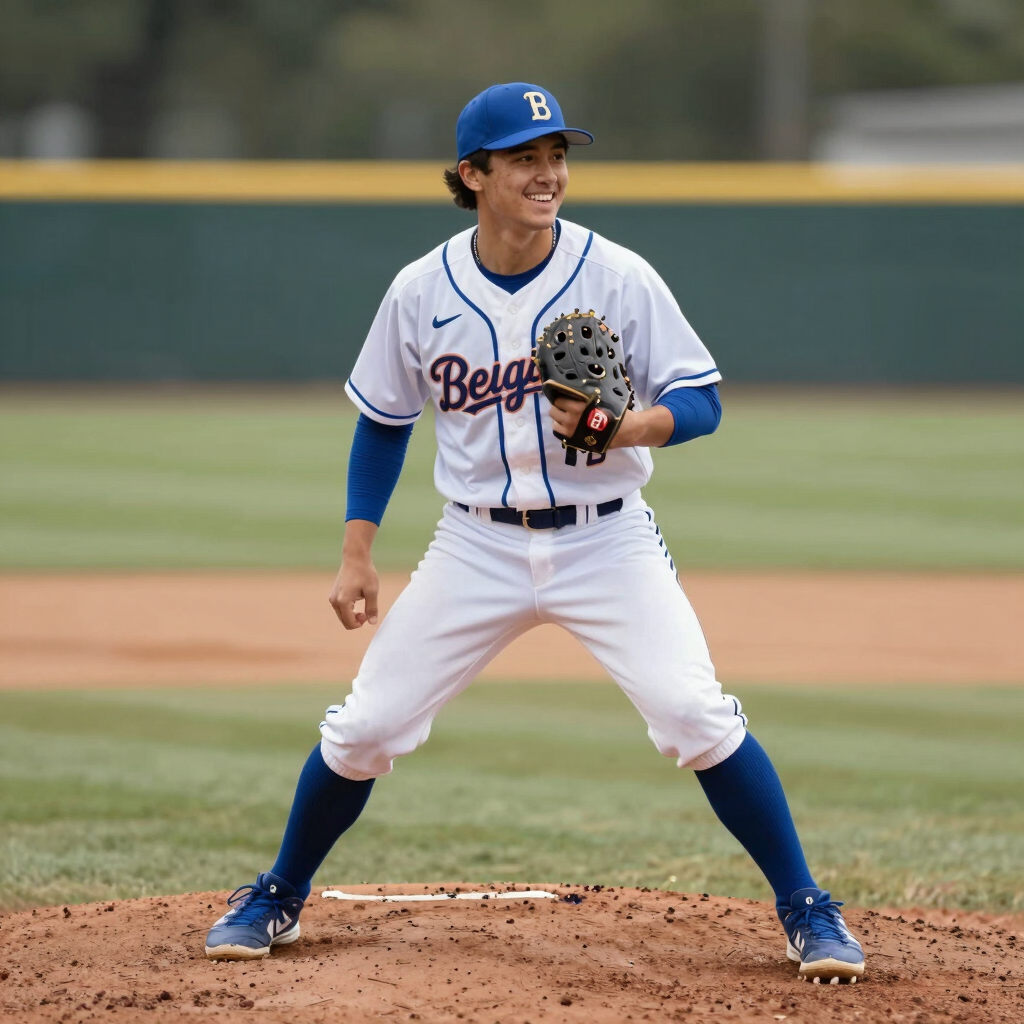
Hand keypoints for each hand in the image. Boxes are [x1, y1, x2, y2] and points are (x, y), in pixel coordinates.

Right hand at [328, 520, 379, 629]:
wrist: (355, 557)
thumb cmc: (365, 573)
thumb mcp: (372, 591)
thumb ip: (372, 608)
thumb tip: (372, 623)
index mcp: (343, 601)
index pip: (350, 624)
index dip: (361, 623)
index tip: (368, 613)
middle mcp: (334, 601)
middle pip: (345, 622)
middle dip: (356, 620)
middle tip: (366, 610)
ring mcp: (332, 597)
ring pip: (342, 616)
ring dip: (352, 615)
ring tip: (362, 602)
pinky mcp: (333, 594)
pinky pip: (340, 609)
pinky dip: (349, 609)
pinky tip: (357, 599)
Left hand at [548, 398, 672, 448]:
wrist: (624, 431)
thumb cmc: (614, 411)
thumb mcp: (602, 397)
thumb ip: (586, 394)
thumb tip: (573, 386)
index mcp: (579, 405)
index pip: (559, 397)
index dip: (561, 396)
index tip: (565, 395)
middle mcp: (572, 418)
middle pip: (553, 409)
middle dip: (558, 407)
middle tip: (565, 406)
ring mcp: (571, 430)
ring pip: (554, 421)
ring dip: (558, 418)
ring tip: (566, 417)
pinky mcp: (572, 439)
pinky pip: (558, 432)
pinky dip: (561, 428)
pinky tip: (567, 426)